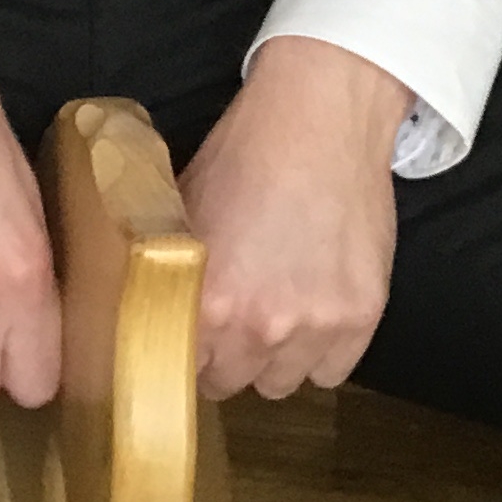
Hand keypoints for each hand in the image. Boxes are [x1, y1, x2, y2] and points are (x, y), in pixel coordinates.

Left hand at [179, 37, 403, 398]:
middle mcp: (260, 327)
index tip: (190, 339)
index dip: (183, 353)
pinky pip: (333, 371)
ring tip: (278, 310)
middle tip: (235, 318)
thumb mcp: (182, 211)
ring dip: (276, 358)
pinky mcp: (361, 316)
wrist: (319, 117)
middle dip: (228, 356)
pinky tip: (314, 308)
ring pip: (283, 383)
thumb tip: (140, 303)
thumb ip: (165, 269)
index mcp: (207, 302)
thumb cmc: (245, 154)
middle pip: (232, 383)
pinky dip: (323, 351)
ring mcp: (316, 325)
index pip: (180, 372)